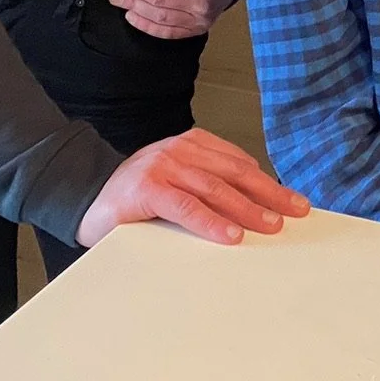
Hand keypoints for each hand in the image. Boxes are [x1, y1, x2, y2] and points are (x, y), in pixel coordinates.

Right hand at [76, 126, 309, 246]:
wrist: (85, 198)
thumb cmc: (137, 198)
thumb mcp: (178, 183)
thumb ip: (209, 187)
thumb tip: (256, 206)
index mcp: (192, 145)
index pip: (240, 164)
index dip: (269, 184)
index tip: (293, 203)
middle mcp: (180, 150)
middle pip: (235, 173)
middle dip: (269, 194)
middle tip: (294, 213)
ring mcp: (163, 166)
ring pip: (215, 189)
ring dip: (246, 209)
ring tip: (270, 226)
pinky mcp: (147, 188)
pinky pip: (186, 206)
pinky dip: (210, 221)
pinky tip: (230, 235)